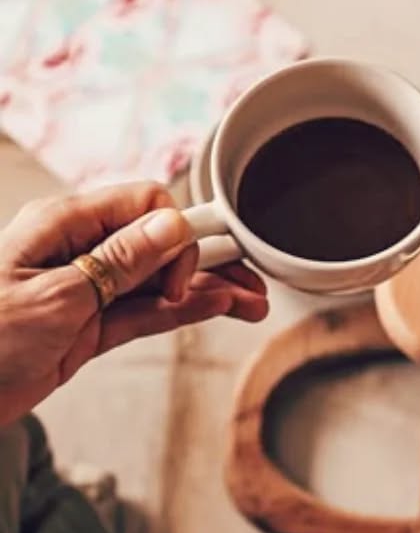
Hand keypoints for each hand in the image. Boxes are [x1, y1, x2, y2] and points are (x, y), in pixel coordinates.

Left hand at [0, 184, 268, 423]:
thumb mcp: (53, 299)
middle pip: (160, 244)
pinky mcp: (86, 327)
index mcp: (61, 226)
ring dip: (205, 291)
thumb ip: (117, 262)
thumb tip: (171, 225)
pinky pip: (145, 313)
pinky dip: (182, 312)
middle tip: (253, 280)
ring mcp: (84, 290)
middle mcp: (78, 251)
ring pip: (160, 281)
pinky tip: (216, 309)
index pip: (143, 205)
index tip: (178, 273)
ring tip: (252, 304)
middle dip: (209, 259)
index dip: (174, 234)